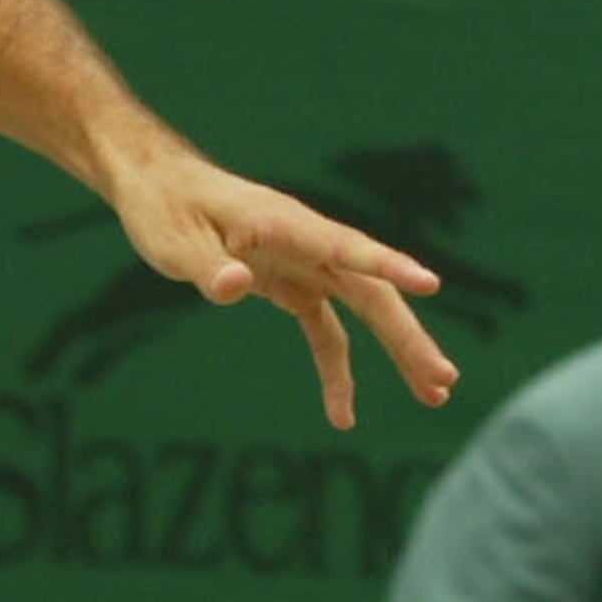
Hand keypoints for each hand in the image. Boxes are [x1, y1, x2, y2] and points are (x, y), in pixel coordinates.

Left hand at [108, 149, 456, 428]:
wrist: (158, 188)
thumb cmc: (164, 208)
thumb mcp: (173, 242)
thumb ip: (207, 266)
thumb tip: (234, 288)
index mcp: (284, 224)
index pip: (345, 247)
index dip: (387, 266)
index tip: (429, 284)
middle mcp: (307, 243)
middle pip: (372, 291)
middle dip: (408, 336)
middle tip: (443, 379)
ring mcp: (305, 264)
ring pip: (364, 310)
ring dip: (396, 352)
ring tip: (433, 397)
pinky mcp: (292, 284)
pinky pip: (327, 329)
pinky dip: (337, 369)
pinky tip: (343, 413)